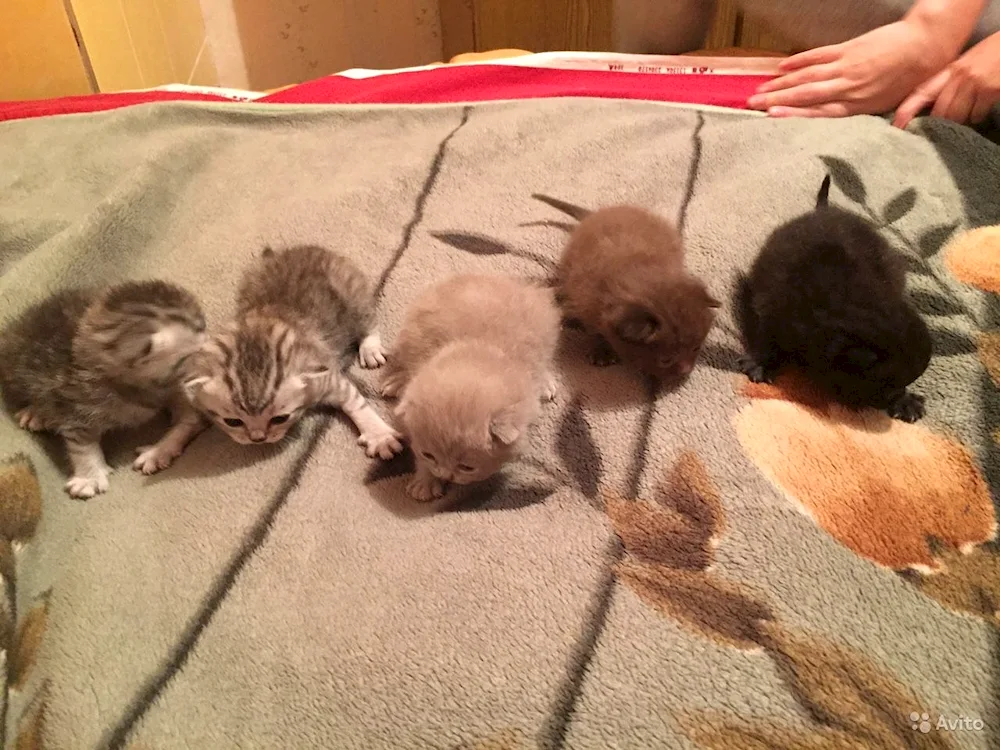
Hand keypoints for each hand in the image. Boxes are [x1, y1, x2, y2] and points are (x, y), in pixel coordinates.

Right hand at [747, 19, 954, 117]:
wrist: (926, 44)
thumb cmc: (913, 78)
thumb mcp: (894, 107)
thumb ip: (872, 123)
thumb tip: (860, 141)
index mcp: (858, 105)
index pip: (819, 113)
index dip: (793, 115)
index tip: (771, 118)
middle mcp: (848, 87)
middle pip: (806, 94)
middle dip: (777, 100)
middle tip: (752, 105)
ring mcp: (846, 66)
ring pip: (807, 76)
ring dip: (781, 84)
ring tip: (759, 91)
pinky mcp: (847, 49)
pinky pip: (818, 55)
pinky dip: (798, 61)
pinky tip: (781, 68)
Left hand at [893, 31, 999, 127]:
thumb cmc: (993, 53)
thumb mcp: (968, 62)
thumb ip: (951, 79)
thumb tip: (936, 103)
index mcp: (951, 69)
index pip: (923, 91)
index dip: (907, 109)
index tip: (897, 126)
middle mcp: (959, 76)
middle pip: (939, 111)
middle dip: (939, 123)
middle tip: (941, 129)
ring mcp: (974, 82)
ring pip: (957, 116)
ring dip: (960, 121)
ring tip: (966, 116)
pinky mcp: (990, 90)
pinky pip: (977, 114)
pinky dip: (977, 117)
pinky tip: (982, 110)